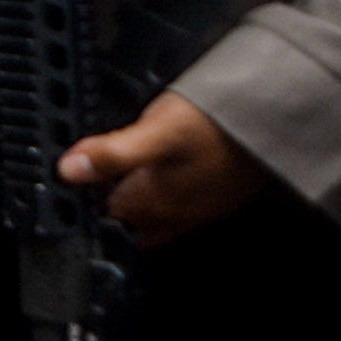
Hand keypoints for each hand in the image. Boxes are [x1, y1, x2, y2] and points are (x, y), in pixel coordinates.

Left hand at [61, 92, 263, 246]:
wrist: (271, 122)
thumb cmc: (214, 125)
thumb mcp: (155, 131)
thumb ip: (112, 154)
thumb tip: (68, 170)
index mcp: (150, 204)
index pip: (99, 214)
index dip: (80, 193)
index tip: (69, 171)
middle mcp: (170, 217)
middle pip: (123, 219)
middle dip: (105, 197)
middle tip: (93, 164)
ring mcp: (193, 211)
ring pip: (148, 214)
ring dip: (132, 194)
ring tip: (122, 164)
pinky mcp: (211, 200)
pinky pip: (174, 206)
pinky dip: (159, 191)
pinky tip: (159, 167)